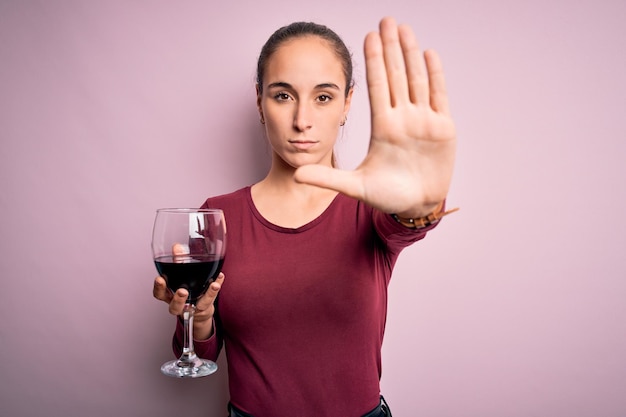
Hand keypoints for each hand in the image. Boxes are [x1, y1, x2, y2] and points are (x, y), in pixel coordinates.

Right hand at [153, 272, 224, 339]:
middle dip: (178, 299)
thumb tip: (176, 249)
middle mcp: (181, 306)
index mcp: (169, 297)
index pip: (160, 294)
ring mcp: (195, 308)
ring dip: (207, 294)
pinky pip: (213, 298)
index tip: (160, 279)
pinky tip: (220, 276)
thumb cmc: (186, 294)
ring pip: (200, 305)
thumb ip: (177, 265)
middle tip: (182, 291)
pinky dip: (217, 286)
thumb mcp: (177, 280)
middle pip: (175, 307)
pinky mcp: (206, 307)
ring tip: (214, 285)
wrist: (198, 313)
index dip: (159, 288)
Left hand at [294, 17, 455, 216]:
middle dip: (390, 48)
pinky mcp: (443, 128)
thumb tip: (294, 176)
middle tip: (386, 19)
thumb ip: (327, 178)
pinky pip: (439, 96)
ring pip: (416, 79)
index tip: (367, 37)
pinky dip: (435, 75)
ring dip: (410, 54)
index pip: (377, 87)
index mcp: (383, 127)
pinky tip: (428, 53)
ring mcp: (423, 121)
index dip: (374, 62)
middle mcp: (402, 118)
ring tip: (404, 29)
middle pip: (396, 76)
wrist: (416, 207)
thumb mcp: (356, 187)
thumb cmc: (387, 197)